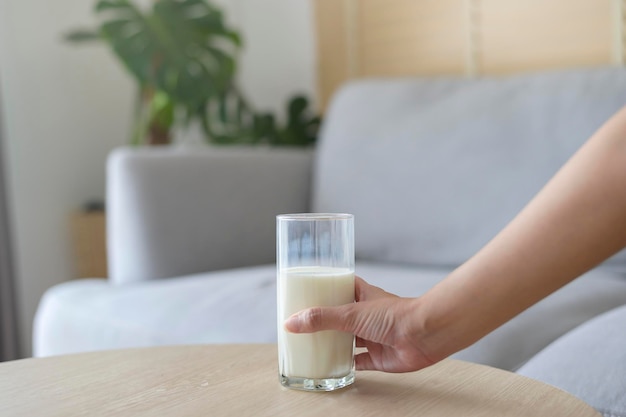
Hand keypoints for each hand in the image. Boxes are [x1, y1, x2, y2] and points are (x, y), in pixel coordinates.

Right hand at [283, 277, 437, 372]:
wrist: (423, 335)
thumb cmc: (395, 315)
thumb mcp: (351, 313)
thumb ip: (322, 318)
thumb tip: (292, 322)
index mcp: (362, 295)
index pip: (342, 286)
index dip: (327, 286)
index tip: (309, 289)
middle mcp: (367, 314)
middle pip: (342, 315)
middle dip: (325, 319)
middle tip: (305, 321)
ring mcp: (373, 335)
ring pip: (349, 339)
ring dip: (334, 342)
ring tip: (312, 343)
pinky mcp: (379, 356)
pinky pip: (359, 362)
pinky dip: (347, 364)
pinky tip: (334, 365)